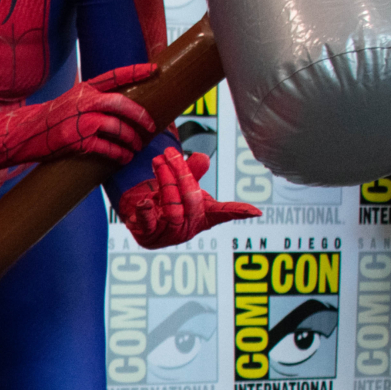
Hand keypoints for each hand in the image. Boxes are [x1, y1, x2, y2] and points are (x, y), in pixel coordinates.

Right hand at [0, 63, 156, 166]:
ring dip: (131, 139)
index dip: (136, 71)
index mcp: (85, 89)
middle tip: (150, 125)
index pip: (116, 76)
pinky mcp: (77, 141)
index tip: (155, 70)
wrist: (26, 133)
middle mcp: (85, 102)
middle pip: (121, 104)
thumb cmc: (52, 118)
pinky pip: (106, 148)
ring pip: (117, 127)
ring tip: (137, 146)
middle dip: (140, 115)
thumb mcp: (72, 99)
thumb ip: (93, 97)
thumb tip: (120, 103)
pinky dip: (119, 153)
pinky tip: (124, 157)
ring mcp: (81, 122)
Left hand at [117, 147, 260, 249]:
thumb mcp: (180, 183)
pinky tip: (143, 202)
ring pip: (173, 209)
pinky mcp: (148, 236)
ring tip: (157, 161)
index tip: (255, 213)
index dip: (238, 211)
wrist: (135, 215)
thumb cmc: (164, 199)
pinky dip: (146, 213)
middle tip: (170, 152)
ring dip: (165, 182)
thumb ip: (192, 172)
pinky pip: (149, 224)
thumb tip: (201, 158)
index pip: (222, 213)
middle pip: (192, 200)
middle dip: (182, 174)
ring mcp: (169, 234)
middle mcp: (188, 227)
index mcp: (202, 215)